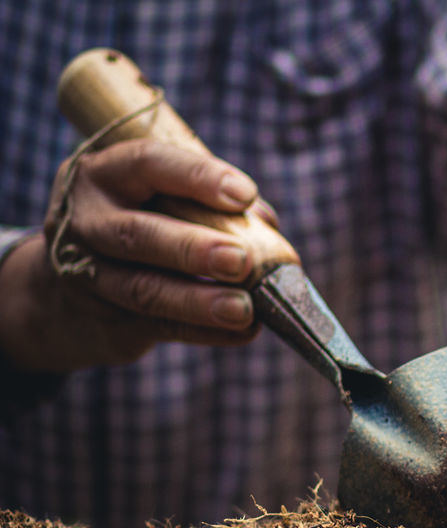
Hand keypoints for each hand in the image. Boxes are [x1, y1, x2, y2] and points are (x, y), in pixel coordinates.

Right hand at [0, 139, 268, 373]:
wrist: (67, 291)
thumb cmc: (140, 225)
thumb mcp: (160, 199)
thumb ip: (210, 203)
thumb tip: (265, 221)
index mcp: (104, 174)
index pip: (147, 163)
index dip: (197, 178)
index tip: (245, 194)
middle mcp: (86, 220)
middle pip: (136, 234)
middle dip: (192, 249)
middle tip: (241, 261)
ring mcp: (88, 275)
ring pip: (144, 289)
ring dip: (199, 301)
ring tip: (245, 310)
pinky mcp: (105, 320)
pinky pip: (159, 327)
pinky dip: (206, 331)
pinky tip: (242, 331)